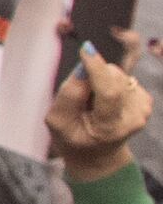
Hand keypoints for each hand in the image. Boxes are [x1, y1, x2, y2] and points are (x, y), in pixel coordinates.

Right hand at [50, 49, 149, 180]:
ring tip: (92, 101)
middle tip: (81, 94)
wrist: (97, 155)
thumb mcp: (57, 122)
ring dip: (102, 80)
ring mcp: (143, 110)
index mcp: (109, 127)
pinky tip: (104, 100)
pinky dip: (111, 83)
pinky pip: (124, 79)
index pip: (109, 92)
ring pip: (119, 75)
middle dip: (94, 75)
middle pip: (114, 78)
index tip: (85, 49)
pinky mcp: (146, 101)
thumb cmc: (73, 139)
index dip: (97, 68)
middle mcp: (133, 118)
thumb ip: (68, 95)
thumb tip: (82, 69)